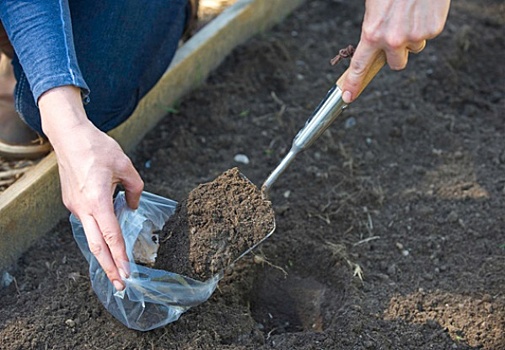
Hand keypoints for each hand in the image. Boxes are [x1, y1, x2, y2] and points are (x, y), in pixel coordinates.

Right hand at [39, 86, 143, 290]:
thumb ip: (135, 189)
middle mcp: (82, 207)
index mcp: (96, 200)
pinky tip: (109, 239)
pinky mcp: (72, 202)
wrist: (69, 136)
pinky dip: (99, 234)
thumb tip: (133, 207)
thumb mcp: (125, 165)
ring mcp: (74, 206)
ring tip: (116, 268)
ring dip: (104, 253)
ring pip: (91, 235)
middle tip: (121, 286)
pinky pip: (88, 222)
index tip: (128, 273)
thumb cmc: (97, 147)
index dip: (120, 256)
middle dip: (109, 268)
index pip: (111, 235)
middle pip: (96, 245)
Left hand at [341, 0, 450, 102]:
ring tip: (411, 14)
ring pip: (414, 48)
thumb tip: (374, 43)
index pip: (359, 66)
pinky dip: (425, 25)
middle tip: (397, 34)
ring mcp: (415, 36)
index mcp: (372, 33)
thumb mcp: (373, 6)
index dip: (352, 84)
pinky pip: (428, 35)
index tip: (348, 96)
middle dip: (396, 53)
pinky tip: (422, 9)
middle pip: (396, 64)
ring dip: (412, 37)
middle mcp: (393, 39)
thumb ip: (373, 28)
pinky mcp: (433, 30)